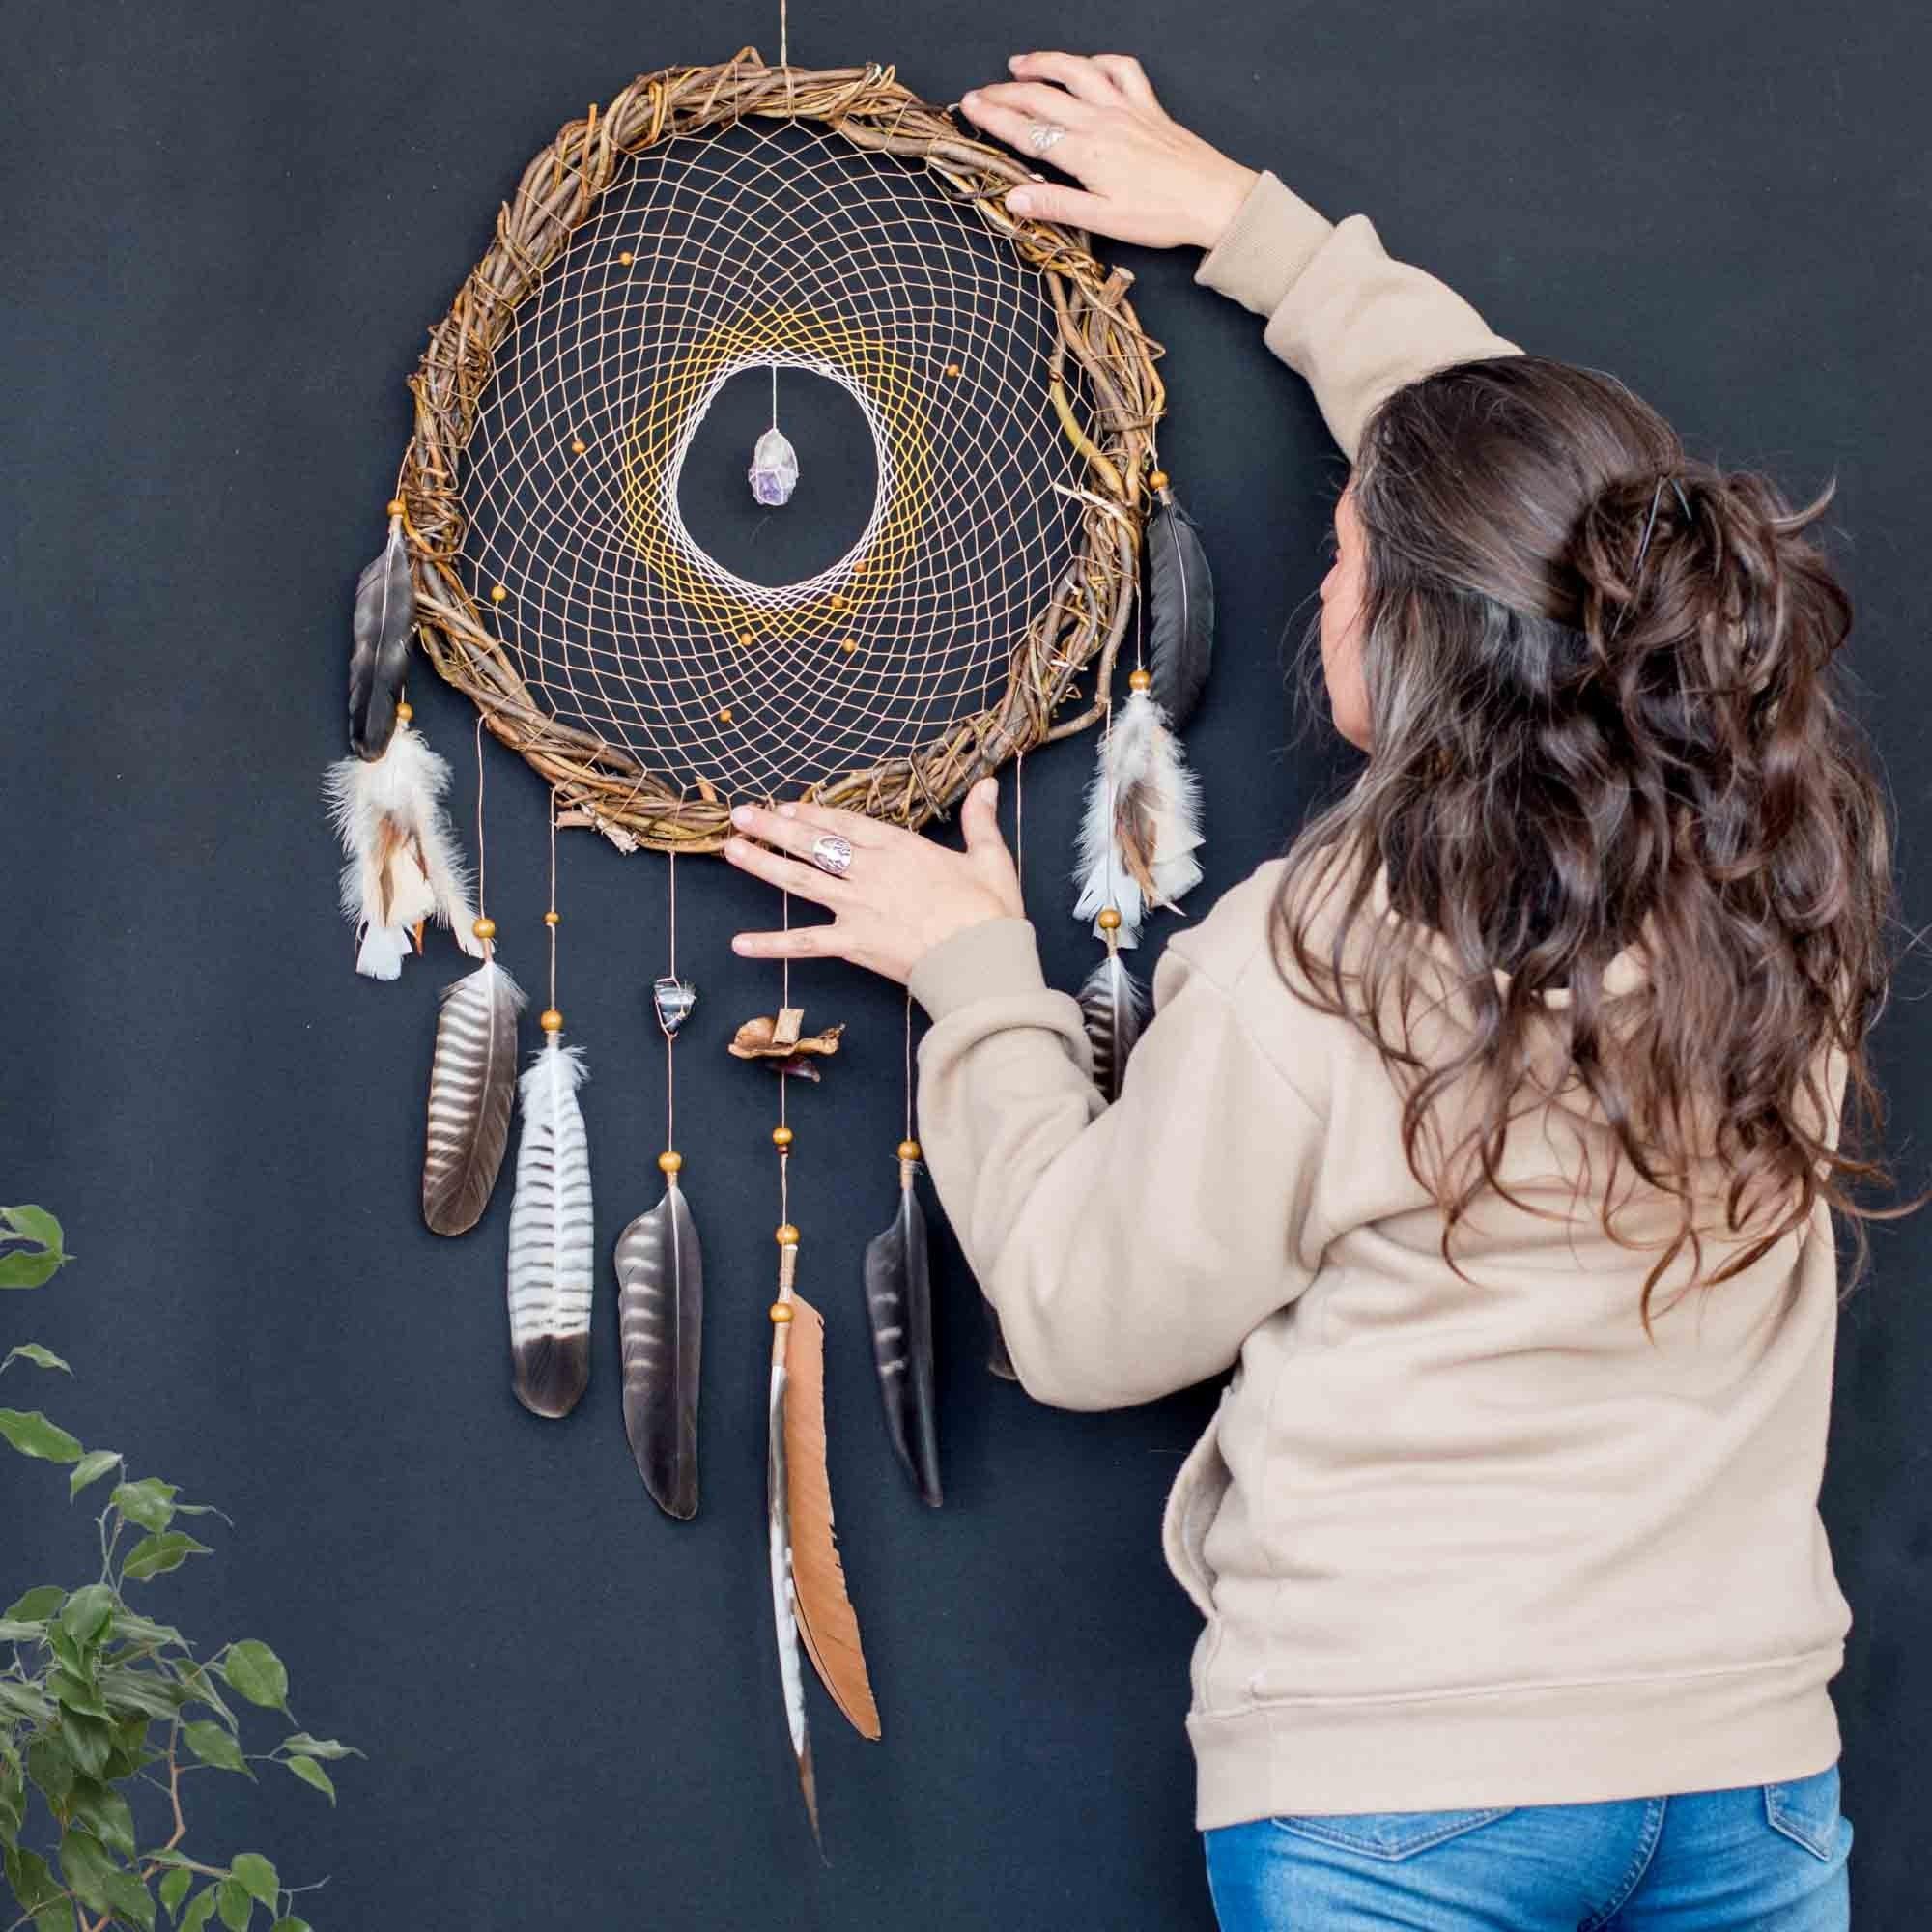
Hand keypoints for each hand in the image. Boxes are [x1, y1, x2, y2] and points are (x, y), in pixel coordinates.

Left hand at [722, 776, 1025, 983]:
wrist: (980, 960)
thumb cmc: (989, 912)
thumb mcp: (990, 858)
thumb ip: (980, 820)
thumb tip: (989, 784)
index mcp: (900, 848)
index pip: (845, 823)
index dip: (813, 813)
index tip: (786, 805)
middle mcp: (870, 872)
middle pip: (813, 844)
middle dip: (774, 827)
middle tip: (740, 814)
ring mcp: (856, 908)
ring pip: (799, 881)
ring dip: (762, 865)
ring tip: (732, 850)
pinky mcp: (853, 944)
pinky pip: (804, 944)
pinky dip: (770, 945)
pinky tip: (739, 943)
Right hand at [958, 51, 1258, 251]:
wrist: (1215, 201)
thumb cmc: (1162, 216)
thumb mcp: (1103, 221)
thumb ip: (1057, 206)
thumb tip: (1014, 200)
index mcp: (1086, 153)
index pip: (1028, 130)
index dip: (994, 117)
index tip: (970, 107)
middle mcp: (1101, 121)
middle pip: (1043, 97)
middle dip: (1006, 92)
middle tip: (980, 92)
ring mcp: (1126, 108)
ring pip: (1077, 71)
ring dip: (1045, 63)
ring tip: (1019, 64)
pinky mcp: (1149, 106)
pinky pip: (1122, 69)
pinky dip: (1099, 61)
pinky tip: (1086, 64)